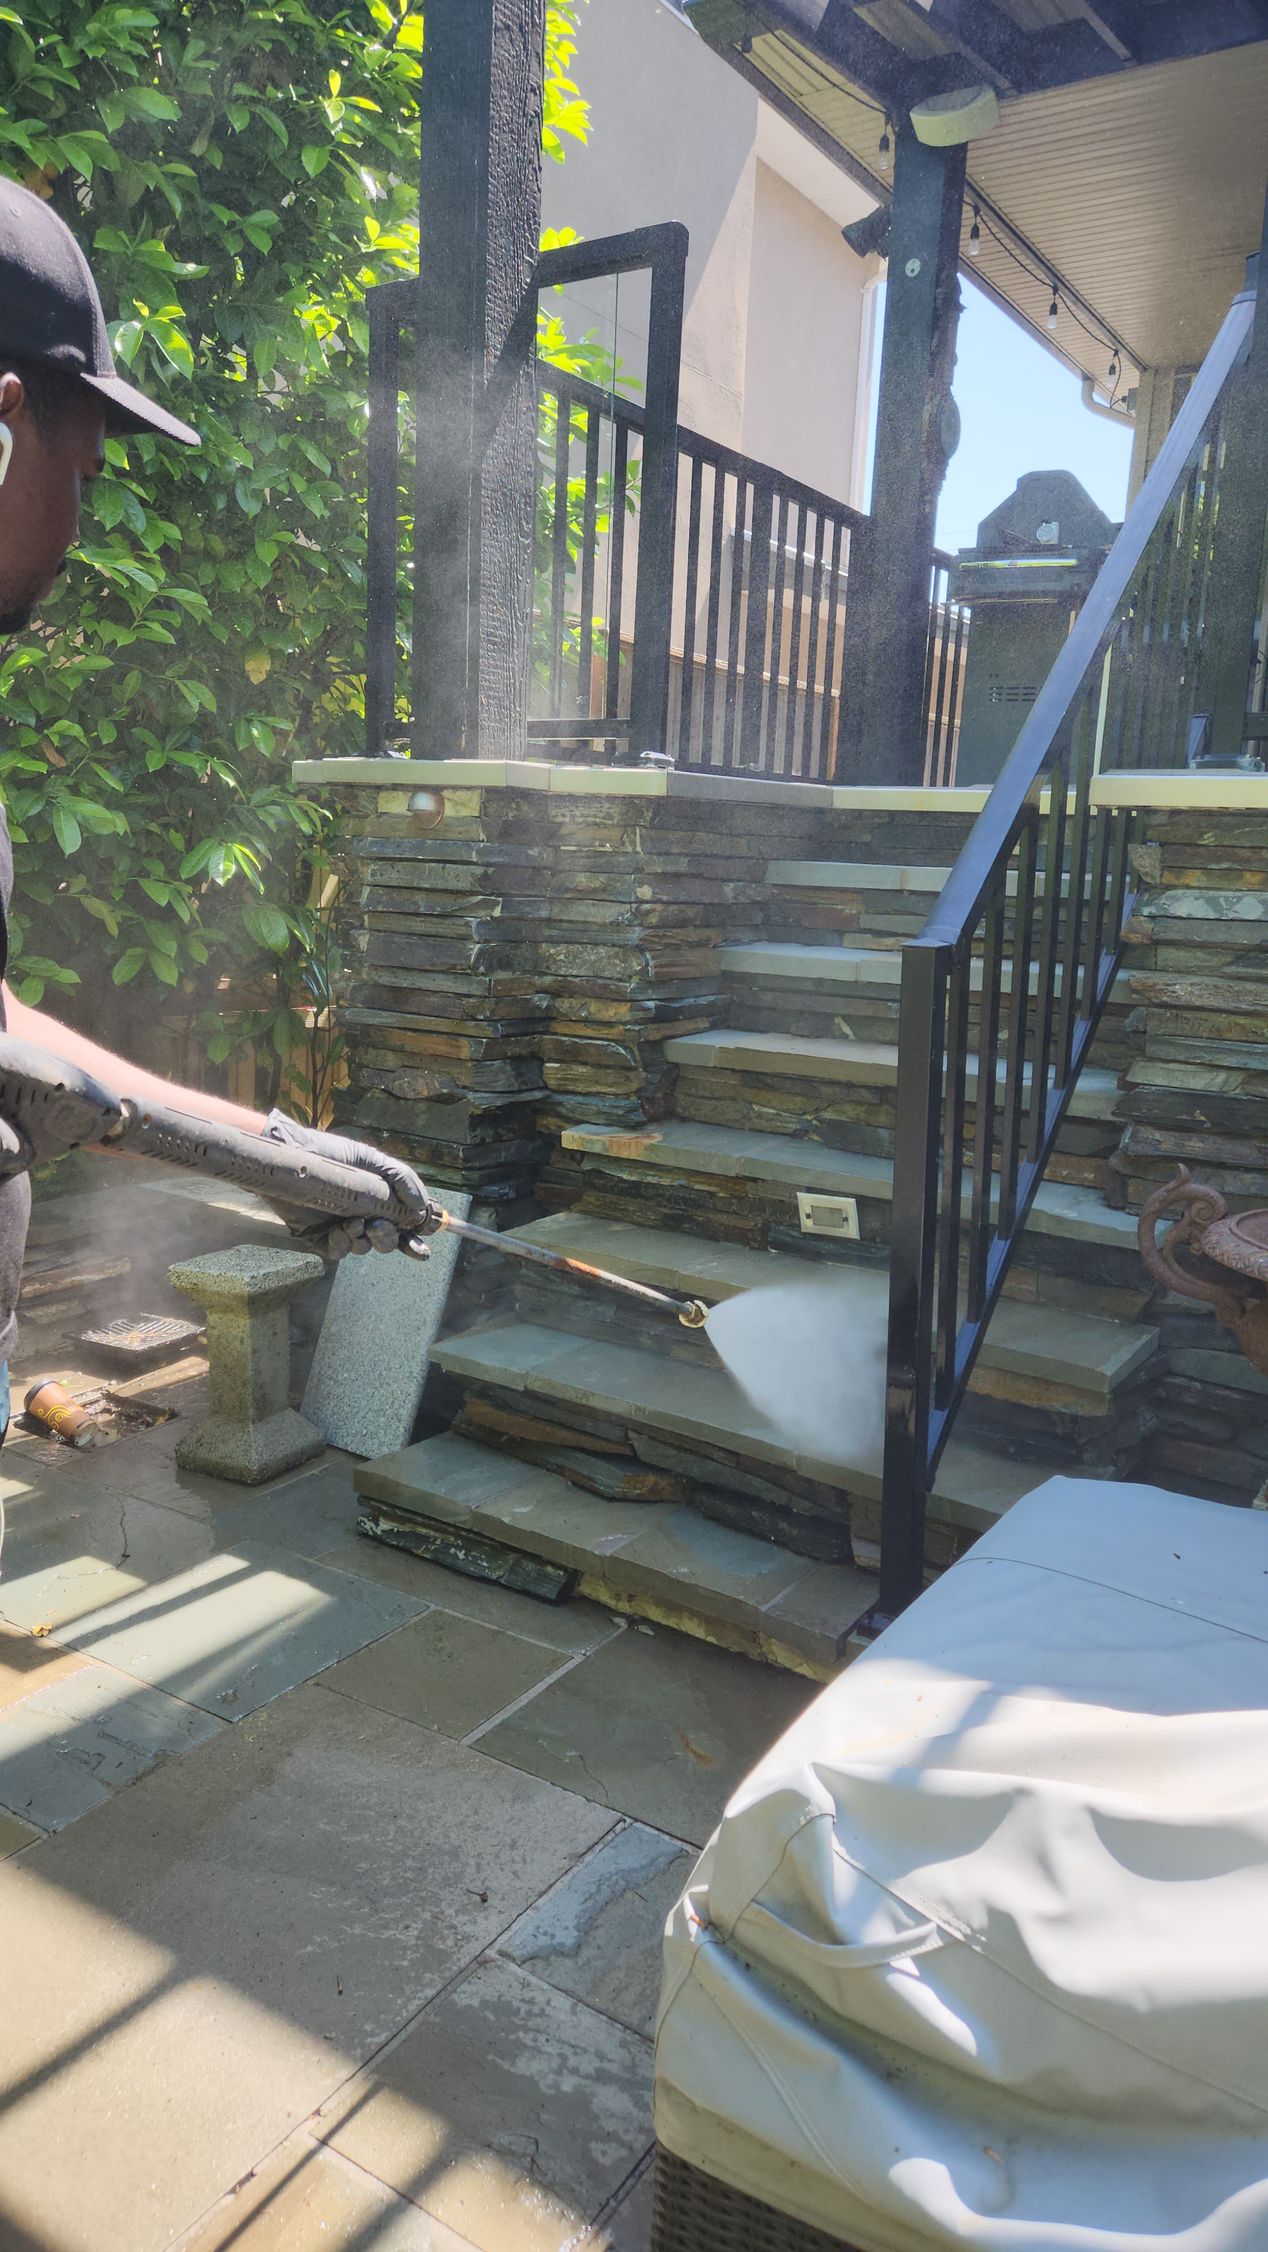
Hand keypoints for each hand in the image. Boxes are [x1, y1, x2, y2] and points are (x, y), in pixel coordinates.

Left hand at [263, 1112, 439, 1259]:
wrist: (292, 1156)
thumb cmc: (331, 1154)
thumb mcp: (371, 1159)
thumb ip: (401, 1179)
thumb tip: (422, 1208)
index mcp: (379, 1200)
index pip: (404, 1226)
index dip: (414, 1239)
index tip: (421, 1247)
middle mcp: (363, 1216)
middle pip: (387, 1242)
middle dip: (387, 1238)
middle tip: (377, 1225)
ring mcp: (342, 1228)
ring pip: (364, 1248)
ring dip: (363, 1239)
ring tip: (352, 1222)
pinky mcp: (320, 1236)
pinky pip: (339, 1251)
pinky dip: (342, 1244)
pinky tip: (337, 1230)